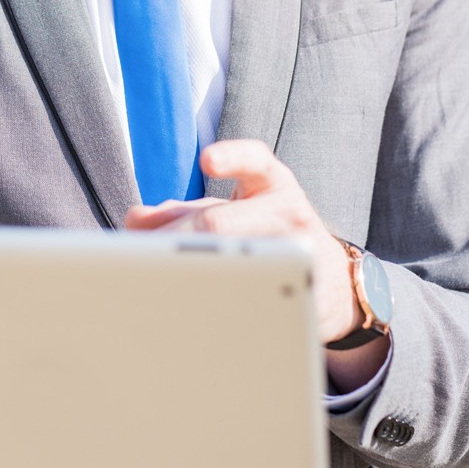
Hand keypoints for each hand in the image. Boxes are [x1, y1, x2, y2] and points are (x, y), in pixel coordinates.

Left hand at [124, 139, 360, 344]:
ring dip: (186, 272)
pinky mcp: (298, 295)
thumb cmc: (269, 236)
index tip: (207, 160)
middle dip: (174, 236)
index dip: (231, 157)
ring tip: (153, 280)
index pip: (255, 160)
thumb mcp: (236, 211)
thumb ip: (186, 211)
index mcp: (272, 183)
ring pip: (233, 263)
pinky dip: (212, 304)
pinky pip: (249, 300)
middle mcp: (288, 212)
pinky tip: (189, 309)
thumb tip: (136, 219)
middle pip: (222, 221)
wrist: (332, 282)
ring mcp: (299, 254)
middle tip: (139, 252)